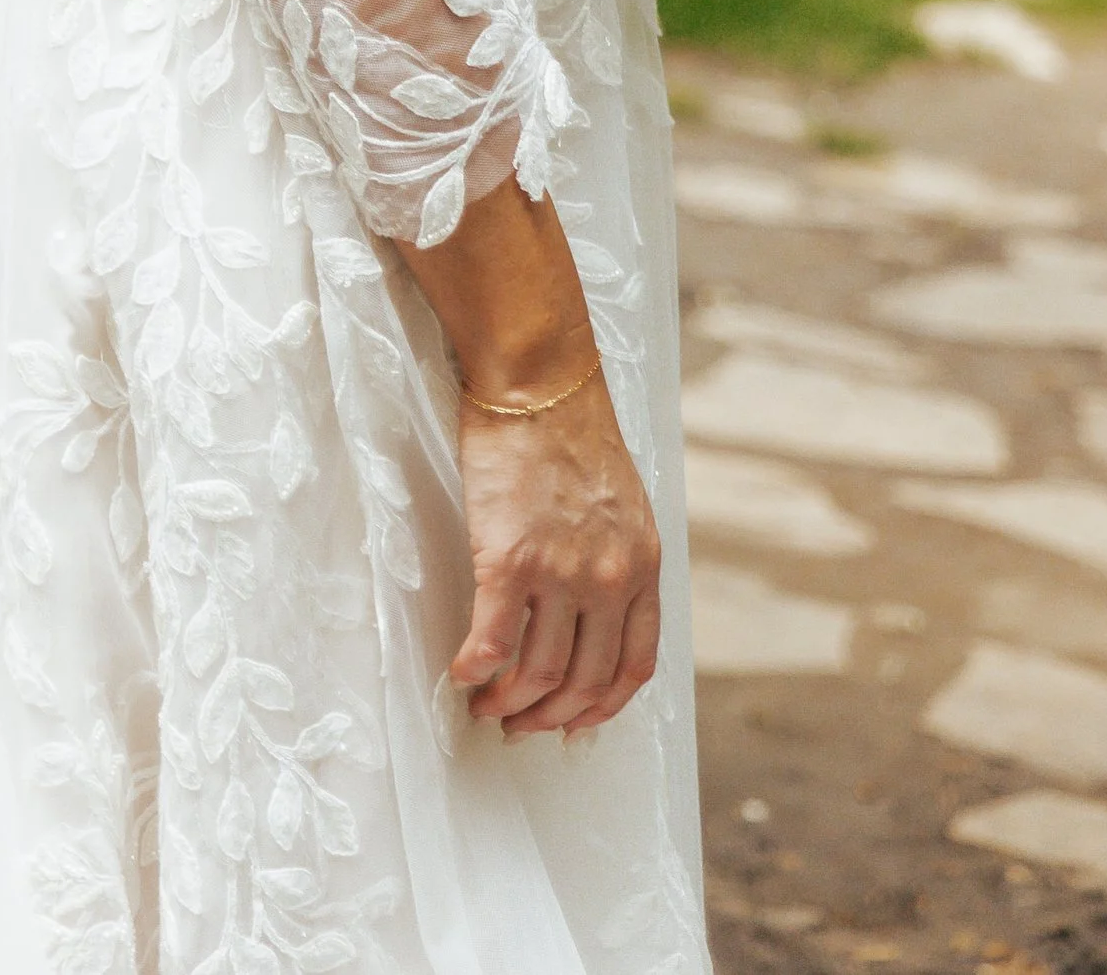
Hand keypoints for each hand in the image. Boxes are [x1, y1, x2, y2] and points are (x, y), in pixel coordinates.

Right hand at [449, 372, 662, 740]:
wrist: (539, 382)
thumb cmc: (571, 433)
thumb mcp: (623, 505)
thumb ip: (618, 560)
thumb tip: (590, 613)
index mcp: (643, 565)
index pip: (633, 666)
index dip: (600, 707)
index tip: (573, 722)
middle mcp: (610, 577)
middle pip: (584, 681)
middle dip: (547, 716)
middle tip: (517, 723)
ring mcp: (562, 572)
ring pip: (539, 673)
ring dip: (508, 703)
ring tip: (486, 704)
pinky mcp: (511, 561)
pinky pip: (494, 642)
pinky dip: (475, 670)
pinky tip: (462, 672)